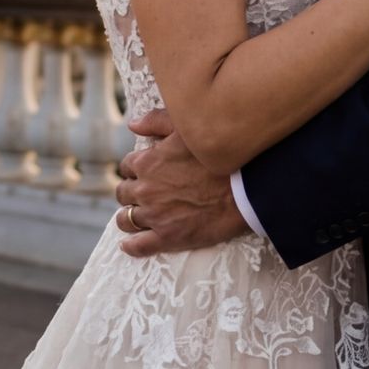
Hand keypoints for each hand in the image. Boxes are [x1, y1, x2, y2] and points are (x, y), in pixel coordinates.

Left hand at [113, 109, 248, 257]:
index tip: (144, 173)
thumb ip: (156, 122)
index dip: (135, 170)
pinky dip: (131, 246)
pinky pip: (138, 246)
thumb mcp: (186, 130)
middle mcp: (144, 190)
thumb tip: (133, 124)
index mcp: (146, 163)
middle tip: (143, 195)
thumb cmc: (218, 156)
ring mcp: (154, 216)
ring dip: (128, 217)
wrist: (245, 190)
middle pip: (123, 193)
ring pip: (125, 219)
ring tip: (135, 218)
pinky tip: (129, 245)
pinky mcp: (167, 237)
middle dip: (131, 193)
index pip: (127, 167)